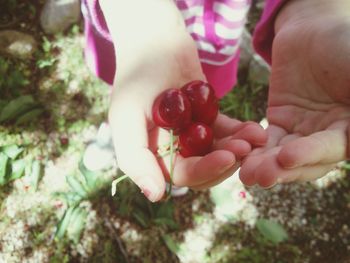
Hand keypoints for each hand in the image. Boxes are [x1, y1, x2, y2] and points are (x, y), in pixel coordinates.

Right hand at [100, 0, 266, 200]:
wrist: (155, 41)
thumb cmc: (137, 76)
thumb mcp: (127, 116)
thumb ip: (135, 157)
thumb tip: (155, 196)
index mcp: (152, 154)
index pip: (181, 174)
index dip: (204, 170)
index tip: (227, 158)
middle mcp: (172, 148)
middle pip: (204, 168)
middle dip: (226, 161)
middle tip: (245, 149)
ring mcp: (190, 134)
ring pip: (217, 152)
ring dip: (237, 148)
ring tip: (254, 138)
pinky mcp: (206, 118)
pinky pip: (225, 132)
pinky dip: (239, 133)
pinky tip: (254, 129)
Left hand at [240, 0, 349, 186]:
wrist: (310, 32)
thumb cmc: (340, 46)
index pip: (332, 149)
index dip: (311, 155)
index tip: (288, 157)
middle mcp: (328, 137)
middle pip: (305, 161)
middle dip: (283, 170)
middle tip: (261, 177)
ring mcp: (302, 132)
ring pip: (283, 155)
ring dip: (265, 165)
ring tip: (246, 173)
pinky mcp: (279, 124)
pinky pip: (266, 140)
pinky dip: (255, 148)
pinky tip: (241, 153)